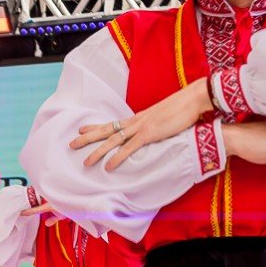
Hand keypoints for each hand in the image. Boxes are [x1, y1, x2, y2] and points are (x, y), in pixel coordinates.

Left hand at [72, 80, 212, 169]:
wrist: (194, 99)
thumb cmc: (183, 108)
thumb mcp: (164, 118)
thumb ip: (155, 125)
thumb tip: (152, 131)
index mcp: (138, 118)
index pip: (112, 122)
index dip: (96, 126)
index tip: (81, 128)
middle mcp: (136, 121)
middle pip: (106, 130)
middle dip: (87, 137)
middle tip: (71, 144)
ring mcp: (141, 127)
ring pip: (113, 140)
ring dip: (98, 152)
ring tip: (85, 162)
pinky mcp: (150, 134)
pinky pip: (129, 148)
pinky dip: (118, 158)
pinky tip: (108, 166)